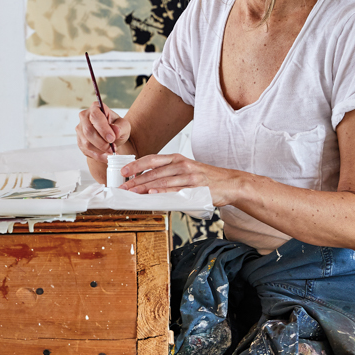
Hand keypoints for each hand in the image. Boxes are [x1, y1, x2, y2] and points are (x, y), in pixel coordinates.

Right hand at [76, 99, 129, 160]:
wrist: (113, 137)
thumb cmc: (117, 128)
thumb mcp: (124, 126)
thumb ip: (121, 127)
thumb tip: (115, 131)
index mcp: (96, 108)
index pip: (95, 116)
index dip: (103, 129)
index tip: (112, 138)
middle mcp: (84, 116)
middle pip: (88, 131)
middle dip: (101, 142)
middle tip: (112, 148)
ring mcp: (80, 129)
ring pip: (86, 143)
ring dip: (100, 150)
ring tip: (111, 151)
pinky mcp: (80, 141)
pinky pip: (86, 151)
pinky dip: (98, 156)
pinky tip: (106, 155)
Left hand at [121, 151, 241, 204]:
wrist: (230, 183)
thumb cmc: (207, 178)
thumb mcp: (187, 170)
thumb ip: (170, 175)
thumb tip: (149, 185)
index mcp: (177, 159)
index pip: (151, 160)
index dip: (136, 165)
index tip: (123, 172)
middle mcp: (181, 164)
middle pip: (153, 172)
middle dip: (136, 180)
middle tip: (123, 187)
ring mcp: (188, 176)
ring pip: (161, 181)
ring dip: (144, 188)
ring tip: (132, 193)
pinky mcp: (195, 187)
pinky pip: (175, 190)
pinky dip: (162, 192)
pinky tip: (152, 194)